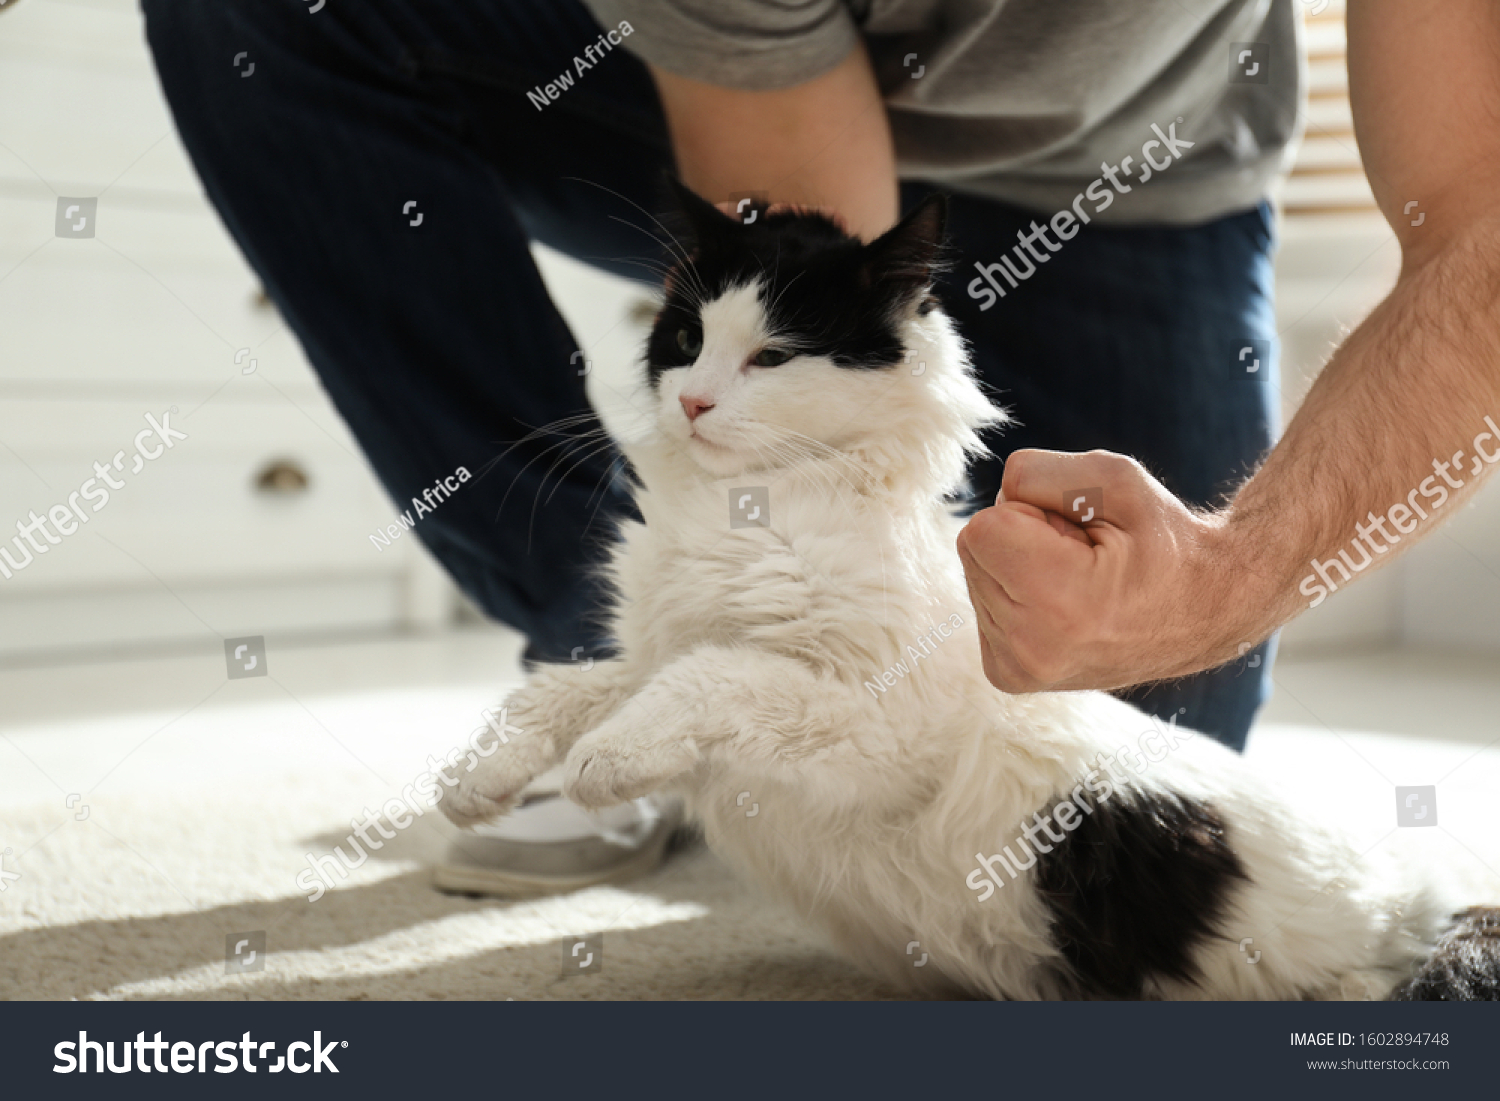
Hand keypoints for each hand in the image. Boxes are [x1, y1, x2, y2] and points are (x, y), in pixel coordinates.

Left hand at [956, 449, 1262, 692]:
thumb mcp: (1114, 480)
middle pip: (972, 549)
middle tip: (1084, 557)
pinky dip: (1016, 592)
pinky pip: (983, 602)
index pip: (981, 528)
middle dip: (1021, 537)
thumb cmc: (1162, 540)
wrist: (1204, 611)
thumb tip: (988, 503)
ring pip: (976, 573)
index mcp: (1058, 607)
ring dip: (1020, 565)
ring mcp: (1017, 670)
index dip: (1031, 512)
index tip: (1080, 533)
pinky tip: (1063, 605)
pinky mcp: (1008, 674)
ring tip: (1079, 582)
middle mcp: (1030, 651)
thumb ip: (1036, 474)